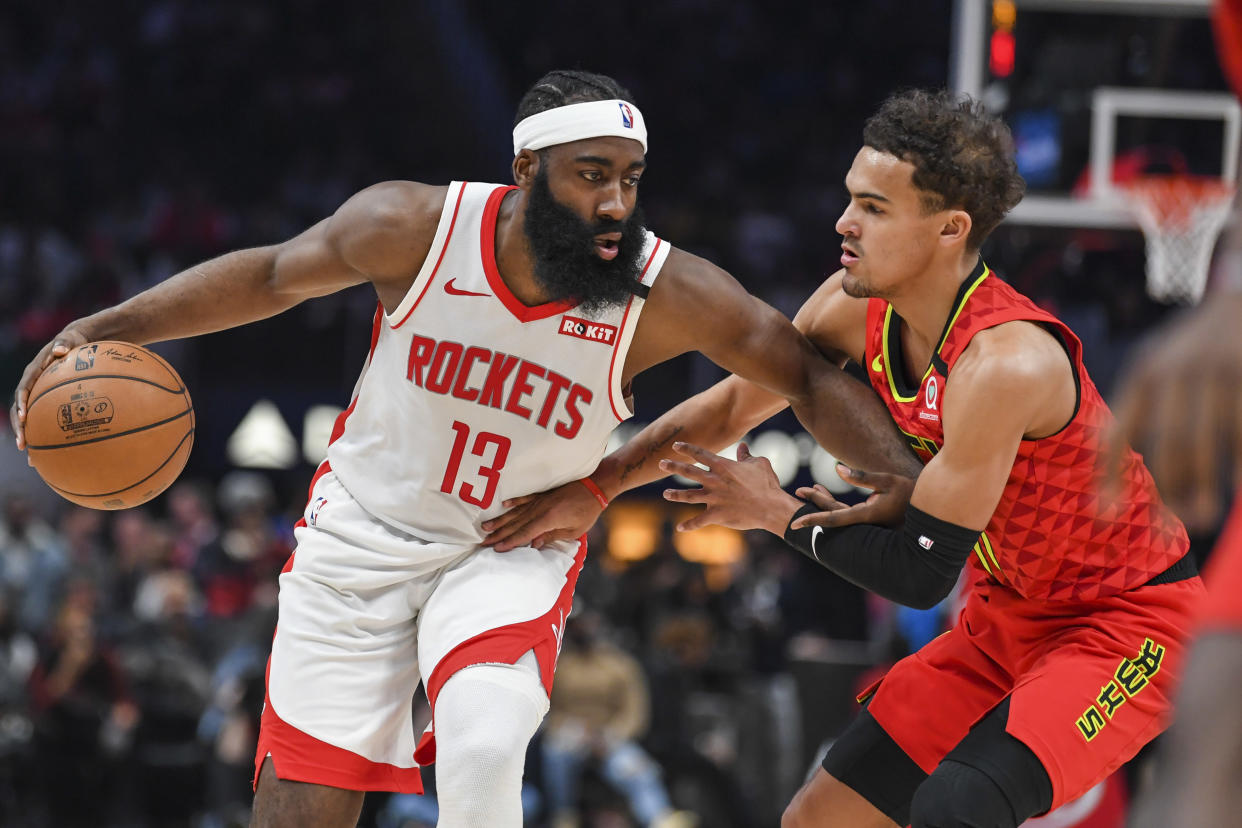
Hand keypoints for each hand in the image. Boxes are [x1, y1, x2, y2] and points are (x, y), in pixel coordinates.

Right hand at [11, 326, 91, 450]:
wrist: (76, 343)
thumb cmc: (75, 341)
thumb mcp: (70, 339)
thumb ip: (64, 343)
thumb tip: (60, 349)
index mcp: (34, 372)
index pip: (24, 389)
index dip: (22, 403)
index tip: (24, 417)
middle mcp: (32, 385)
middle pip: (21, 409)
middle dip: (20, 427)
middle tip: (23, 444)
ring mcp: (38, 395)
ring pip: (28, 418)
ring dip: (28, 436)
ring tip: (30, 456)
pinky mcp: (48, 402)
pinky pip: (43, 419)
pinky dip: (45, 435)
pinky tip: (49, 454)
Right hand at [481, 479, 603, 550]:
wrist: (595, 486)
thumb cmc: (587, 511)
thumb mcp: (573, 530)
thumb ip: (552, 537)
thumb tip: (533, 544)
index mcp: (548, 519)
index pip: (524, 533)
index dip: (510, 542)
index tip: (496, 549)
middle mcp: (540, 509)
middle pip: (515, 524)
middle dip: (499, 534)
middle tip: (483, 542)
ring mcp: (540, 500)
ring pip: (515, 512)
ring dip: (500, 520)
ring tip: (486, 527)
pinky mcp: (542, 494)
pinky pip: (524, 498)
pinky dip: (513, 502)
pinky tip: (503, 504)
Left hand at [659, 441, 802, 533]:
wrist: (771, 507)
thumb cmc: (767, 484)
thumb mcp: (759, 464)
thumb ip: (746, 456)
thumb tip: (742, 446)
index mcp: (723, 467)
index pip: (700, 454)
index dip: (687, 449)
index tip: (675, 446)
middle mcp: (714, 481)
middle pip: (688, 471)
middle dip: (673, 466)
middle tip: (661, 463)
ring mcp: (714, 498)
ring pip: (688, 496)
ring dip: (675, 495)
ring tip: (665, 494)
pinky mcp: (716, 515)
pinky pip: (699, 521)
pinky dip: (689, 525)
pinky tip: (680, 528)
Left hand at [790, 464, 915, 528]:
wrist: (933, 512)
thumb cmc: (913, 493)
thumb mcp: (888, 480)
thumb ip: (861, 476)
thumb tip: (835, 468)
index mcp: (866, 515)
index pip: (833, 518)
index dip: (813, 520)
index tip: (794, 523)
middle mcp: (864, 522)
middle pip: (832, 513)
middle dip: (814, 503)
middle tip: (798, 491)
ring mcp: (868, 522)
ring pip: (839, 512)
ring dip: (822, 501)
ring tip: (807, 489)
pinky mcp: (871, 517)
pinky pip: (846, 511)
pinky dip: (834, 503)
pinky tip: (824, 492)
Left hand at [1107, 295, 1241, 532]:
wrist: (1237, 295)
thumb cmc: (1192, 345)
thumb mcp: (1156, 363)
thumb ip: (1137, 404)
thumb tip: (1107, 449)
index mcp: (1143, 376)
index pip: (1118, 433)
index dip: (1108, 475)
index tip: (1104, 514)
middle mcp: (1172, 377)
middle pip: (1165, 444)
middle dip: (1169, 488)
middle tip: (1175, 522)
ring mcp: (1212, 375)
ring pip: (1203, 442)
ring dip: (1202, 485)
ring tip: (1201, 516)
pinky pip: (1239, 432)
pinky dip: (1237, 463)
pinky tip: (1235, 487)